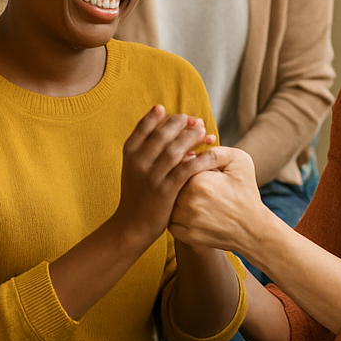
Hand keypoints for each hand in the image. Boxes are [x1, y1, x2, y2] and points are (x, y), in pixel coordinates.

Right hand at [111, 105, 223, 252]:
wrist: (132, 225)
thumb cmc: (139, 193)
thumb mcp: (134, 167)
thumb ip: (147, 147)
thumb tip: (168, 125)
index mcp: (130, 152)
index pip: (146, 124)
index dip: (165, 116)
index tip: (180, 116)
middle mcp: (138, 161)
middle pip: (163, 133)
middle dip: (182, 123)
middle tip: (197, 121)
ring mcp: (151, 176)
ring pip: (175, 149)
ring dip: (192, 137)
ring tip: (205, 132)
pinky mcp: (165, 191)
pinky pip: (185, 170)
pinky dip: (199, 159)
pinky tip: (210, 155)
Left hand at [170, 146, 268, 251]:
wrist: (252, 230)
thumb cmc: (246, 194)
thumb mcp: (239, 162)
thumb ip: (214, 151)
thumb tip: (192, 148)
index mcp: (198, 180)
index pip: (179, 163)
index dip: (188, 163)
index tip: (200, 168)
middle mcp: (186, 202)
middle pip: (171, 181)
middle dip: (180, 179)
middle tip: (200, 184)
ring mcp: (183, 220)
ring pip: (167, 199)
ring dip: (174, 195)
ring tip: (196, 197)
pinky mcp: (182, 235)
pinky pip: (169, 217)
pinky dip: (176, 212)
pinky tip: (192, 211)